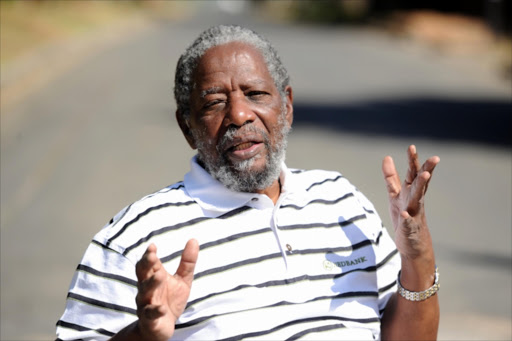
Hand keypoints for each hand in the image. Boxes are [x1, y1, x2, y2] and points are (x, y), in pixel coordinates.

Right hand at [135, 239, 198, 340]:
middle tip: (151, 256)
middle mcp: (147, 288)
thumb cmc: (170, 300)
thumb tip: (194, 240)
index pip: (148, 263)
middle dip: (145, 264)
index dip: (149, 255)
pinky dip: (155, 311)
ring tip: (160, 276)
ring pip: (144, 292)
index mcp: (154, 277)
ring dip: (151, 284)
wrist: (163, 327)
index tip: (153, 246)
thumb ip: (187, 262)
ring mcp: (146, 303)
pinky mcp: (149, 319)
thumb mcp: (183, 280)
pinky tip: (162, 309)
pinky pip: (150, 314)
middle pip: (142, 274)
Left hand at [382, 145, 438, 260]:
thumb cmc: (404, 215)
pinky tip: (406, 214)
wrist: (412, 243)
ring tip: (424, 175)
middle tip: (434, 158)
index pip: (412, 173)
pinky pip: (409, 222)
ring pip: (418, 198)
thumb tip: (387, 157)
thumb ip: (391, 177)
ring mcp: (414, 213)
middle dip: (426, 170)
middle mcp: (415, 200)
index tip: (411, 147)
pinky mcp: (409, 228)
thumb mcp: (395, 194)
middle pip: (420, 182)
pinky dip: (408, 218)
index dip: (412, 160)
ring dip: (421, 186)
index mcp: (410, 191)